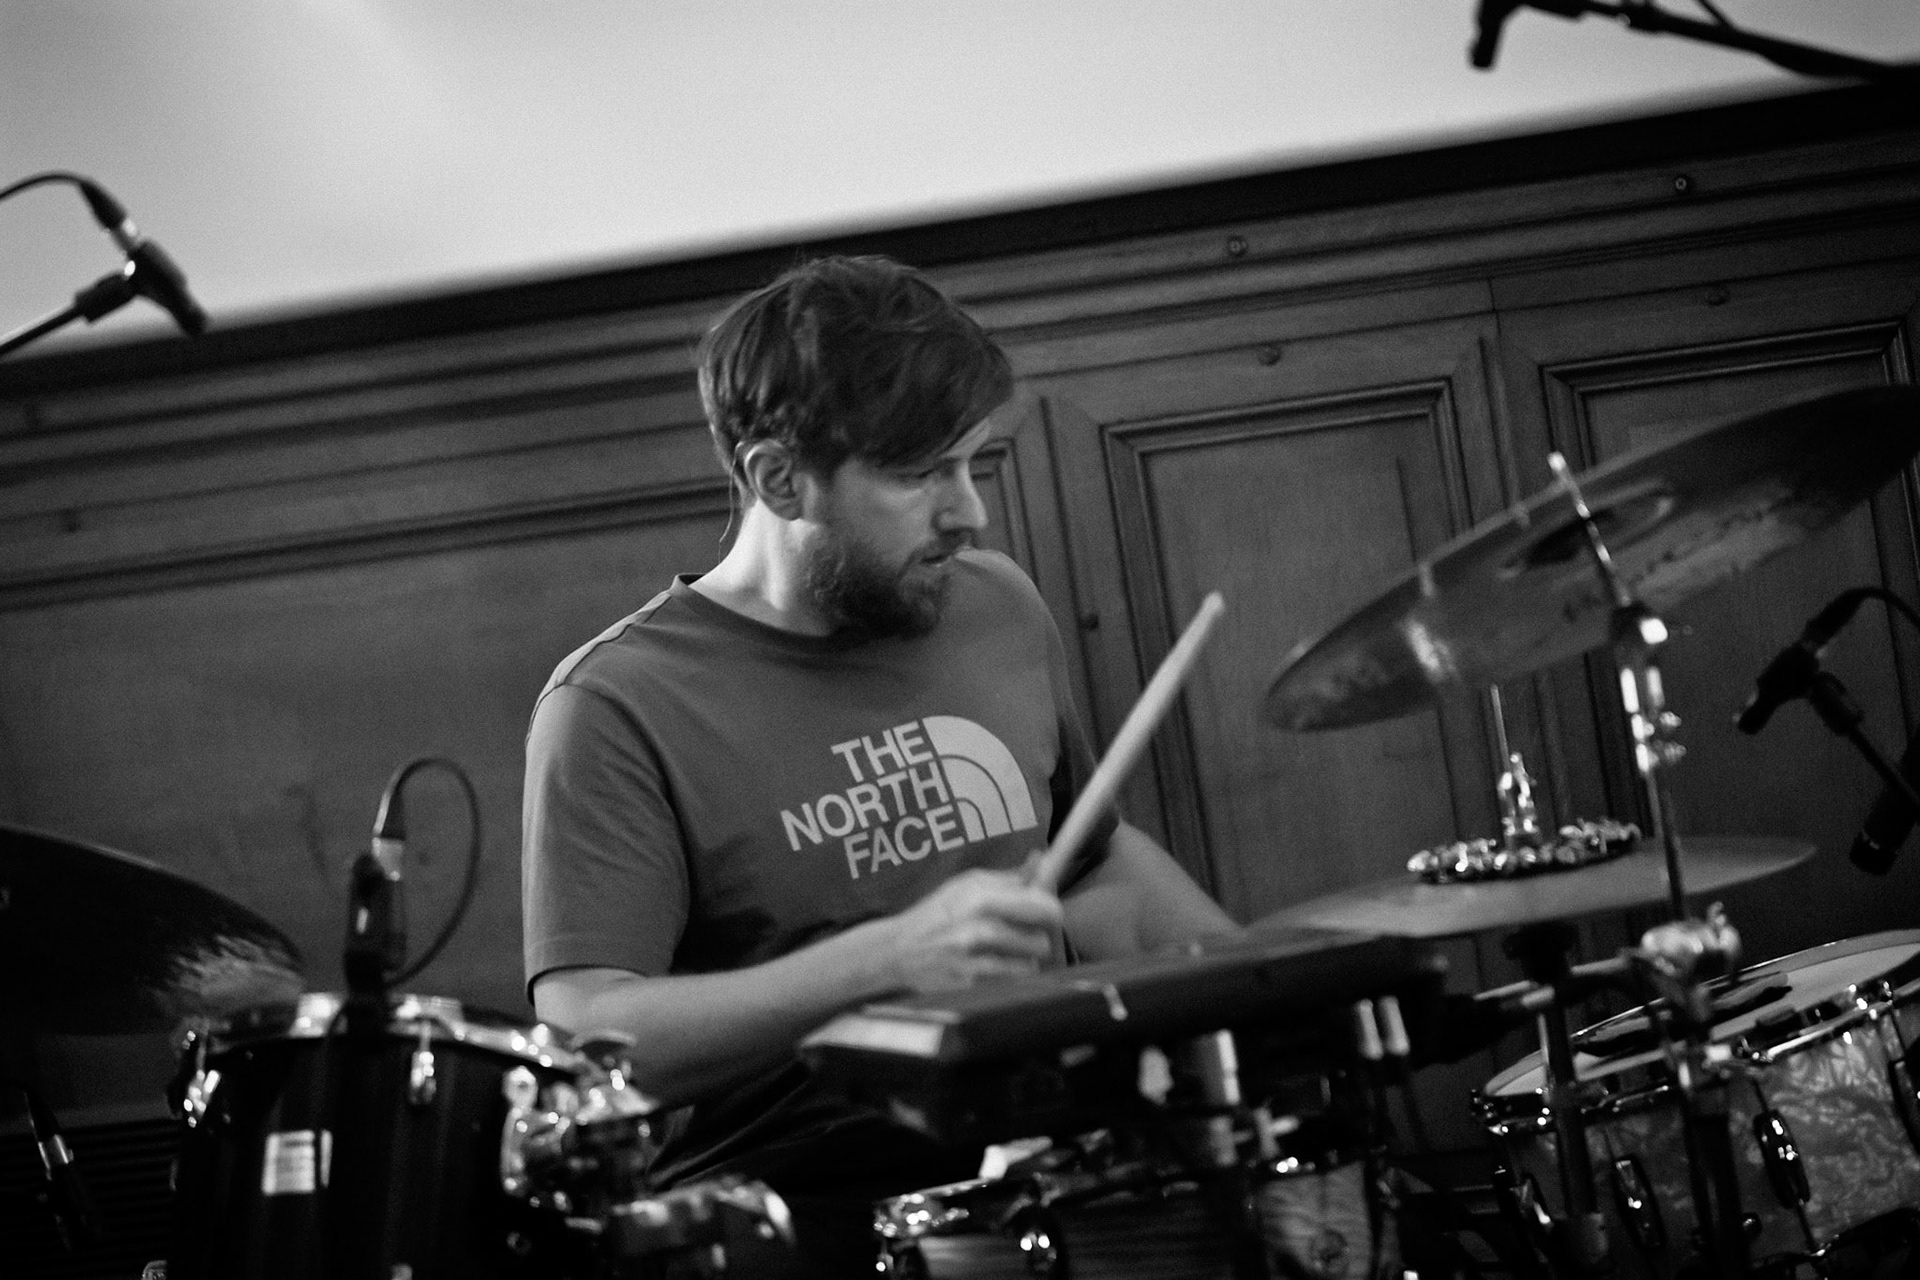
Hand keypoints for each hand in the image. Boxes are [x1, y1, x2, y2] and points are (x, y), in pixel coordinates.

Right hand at [883, 867, 1063, 993]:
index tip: (1048, 912)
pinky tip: (990, 966)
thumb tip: (1041, 860)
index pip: (1042, 906)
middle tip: (1025, 934)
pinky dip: (1007, 974)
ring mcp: (975, 959)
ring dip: (1023, 959)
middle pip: (1042, 940)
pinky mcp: (971, 983)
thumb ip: (1008, 878)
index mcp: (981, 897)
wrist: (898, 950)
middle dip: (1038, 938)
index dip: (1051, 910)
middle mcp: (979, 927)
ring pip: (1030, 963)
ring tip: (1004, 950)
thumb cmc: (936, 913)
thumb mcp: (966, 884)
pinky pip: (1010, 980)